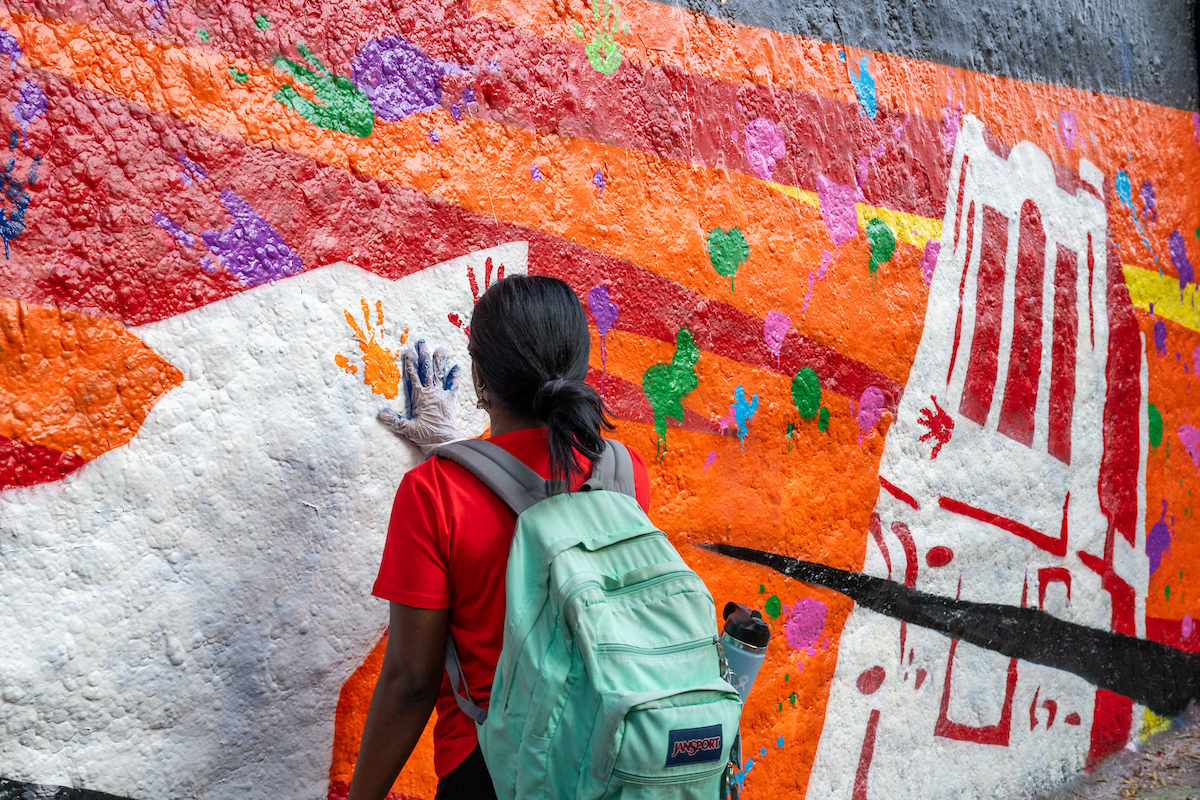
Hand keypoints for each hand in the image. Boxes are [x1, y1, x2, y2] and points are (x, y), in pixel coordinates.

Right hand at [378, 340, 462, 455]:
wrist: (446, 441)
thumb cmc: (427, 436)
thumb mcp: (408, 429)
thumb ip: (395, 421)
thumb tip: (380, 414)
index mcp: (420, 397)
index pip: (413, 377)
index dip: (410, 364)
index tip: (408, 351)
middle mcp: (431, 393)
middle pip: (427, 371)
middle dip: (424, 356)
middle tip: (422, 342)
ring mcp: (442, 395)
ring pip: (439, 374)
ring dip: (439, 361)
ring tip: (439, 349)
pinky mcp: (450, 400)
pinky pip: (453, 386)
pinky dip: (454, 376)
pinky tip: (457, 367)